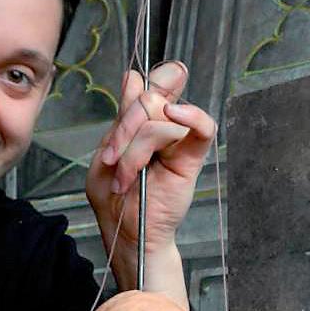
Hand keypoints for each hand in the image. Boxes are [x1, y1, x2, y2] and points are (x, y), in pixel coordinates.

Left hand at [86, 61, 216, 306]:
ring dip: (135, 149)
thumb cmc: (115, 202)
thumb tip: (133, 76)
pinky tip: (175, 115)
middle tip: (111, 158)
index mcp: (140, 125)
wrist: (128, 234)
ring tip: (124, 176)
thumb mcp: (106, 155)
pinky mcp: (191, 158)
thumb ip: (121, 119)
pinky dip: (192, 116)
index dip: (139, 85)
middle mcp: (161, 128)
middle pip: (150, 98)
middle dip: (125, 126)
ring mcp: (178, 142)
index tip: (128, 93)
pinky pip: (203, 127)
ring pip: (162, 117)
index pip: (148, 85)